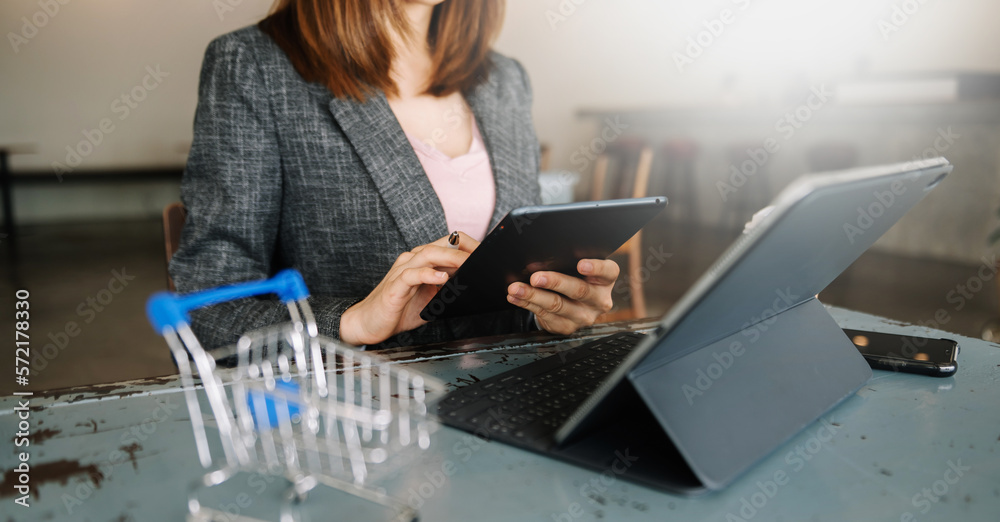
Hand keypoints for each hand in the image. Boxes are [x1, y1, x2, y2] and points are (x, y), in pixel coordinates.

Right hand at [339, 232, 479, 344]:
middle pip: (440, 245)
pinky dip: (428, 275)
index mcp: (421, 262)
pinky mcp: (394, 286)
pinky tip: (442, 278)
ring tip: (468, 263)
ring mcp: (402, 271)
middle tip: (483, 256)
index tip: (485, 254)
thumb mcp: (431, 299)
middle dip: (464, 248)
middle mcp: (411, 261)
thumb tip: (472, 287)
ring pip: (427, 255)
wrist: (368, 323)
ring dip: (450, 258)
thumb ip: (447, 290)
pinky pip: (411, 275)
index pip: (446, 245)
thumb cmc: (398, 310)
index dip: (467, 247)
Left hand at [506, 259, 618, 334]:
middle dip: (555, 282)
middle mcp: (599, 300)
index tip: (581, 264)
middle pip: (579, 290)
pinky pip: (545, 315)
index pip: (608, 271)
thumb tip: (539, 259)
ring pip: (558, 305)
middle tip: (536, 278)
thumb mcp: (577, 269)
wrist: (573, 305)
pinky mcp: (567, 326)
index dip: (596, 268)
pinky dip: (527, 304)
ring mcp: (584, 316)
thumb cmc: (576, 279)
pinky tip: (517, 298)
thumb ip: (568, 263)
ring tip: (517, 288)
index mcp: (605, 280)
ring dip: (533, 295)